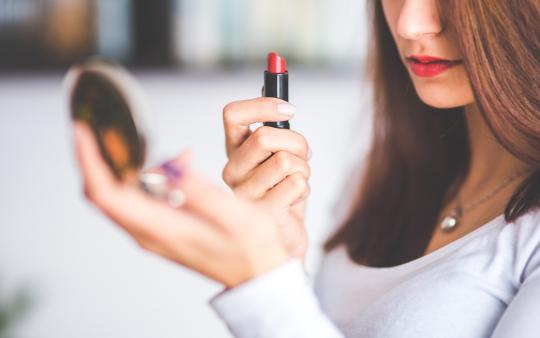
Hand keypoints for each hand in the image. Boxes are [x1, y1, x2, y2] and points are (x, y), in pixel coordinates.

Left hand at [73, 121, 289, 287]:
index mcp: (161, 229)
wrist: (256, 274)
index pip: (107, 194)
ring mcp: (152, 233)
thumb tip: (171, 166)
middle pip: (104, 193)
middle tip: (102, 128)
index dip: (90, 161)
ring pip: (119, 194)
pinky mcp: (160, 229)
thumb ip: (200, 192)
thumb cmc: (251, 248)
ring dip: (127, 165)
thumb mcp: (235, 217)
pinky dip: (147, 175)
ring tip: (161, 148)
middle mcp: (148, 233)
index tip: (83, 131)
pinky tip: (178, 165)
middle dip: (97, 157)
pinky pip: (138, 198)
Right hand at [222, 97, 310, 258]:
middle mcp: (232, 170)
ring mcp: (244, 193)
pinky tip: (294, 199)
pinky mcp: (261, 214)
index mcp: (234, 150)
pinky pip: (296, 185)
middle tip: (303, 155)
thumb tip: (279, 97)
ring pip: (285, 161)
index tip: (290, 111)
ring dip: (304, 169)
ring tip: (297, 180)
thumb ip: (276, 130)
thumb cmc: (282, 191)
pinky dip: (305, 189)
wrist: (284, 236)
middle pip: (264, 137)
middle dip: (296, 143)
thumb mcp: (277, 154)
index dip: (263, 105)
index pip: (233, 114)